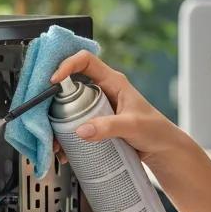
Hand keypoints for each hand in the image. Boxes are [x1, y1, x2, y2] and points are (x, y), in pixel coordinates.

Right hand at [50, 51, 179, 171]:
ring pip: (71, 106)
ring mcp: (99, 108)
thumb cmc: (156, 130)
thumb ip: (108, 127)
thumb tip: (82, 130)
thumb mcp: (132, 126)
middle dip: (56, 97)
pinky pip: (75, 124)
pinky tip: (64, 147)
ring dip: (58, 120)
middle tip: (46, 111)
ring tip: (55, 137)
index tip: (55, 80)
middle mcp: (103, 91)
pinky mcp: (96, 123)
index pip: (86, 61)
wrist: (163, 150)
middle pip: (72, 84)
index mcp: (113, 81)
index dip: (68, 65)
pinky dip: (66, 134)